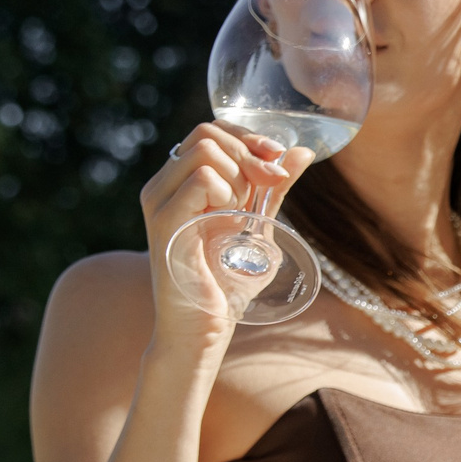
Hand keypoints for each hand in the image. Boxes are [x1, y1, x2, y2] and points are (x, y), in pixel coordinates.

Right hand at [140, 123, 314, 353]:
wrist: (203, 331)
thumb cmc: (226, 286)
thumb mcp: (258, 227)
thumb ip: (273, 190)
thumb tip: (300, 151)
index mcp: (179, 183)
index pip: (209, 130)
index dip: (248, 137)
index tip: (276, 161)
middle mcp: (162, 186)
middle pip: (207, 133)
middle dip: (250, 154)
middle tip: (268, 189)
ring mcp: (159, 201)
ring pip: (205, 149)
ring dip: (239, 176)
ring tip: (240, 215)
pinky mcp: (165, 220)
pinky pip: (203, 179)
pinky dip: (229, 194)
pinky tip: (229, 223)